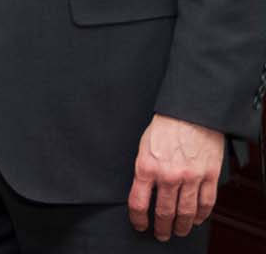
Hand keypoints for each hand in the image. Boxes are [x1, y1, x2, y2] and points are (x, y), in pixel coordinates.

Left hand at [128, 114, 224, 240]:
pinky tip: (196, 220)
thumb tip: (142, 191)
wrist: (190, 112)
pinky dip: (201, 215)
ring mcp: (191, 177)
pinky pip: (206, 203)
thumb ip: (143, 170)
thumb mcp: (143, 147)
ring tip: (178, 231)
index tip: (140, 225)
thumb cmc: (164, 127)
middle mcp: (168, 175)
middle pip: (164, 213)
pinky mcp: (209, 176)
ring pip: (186, 212)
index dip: (138, 219)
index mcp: (147, 167)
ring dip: (181, 226)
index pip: (138, 203)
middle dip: (161, 228)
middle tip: (161, 234)